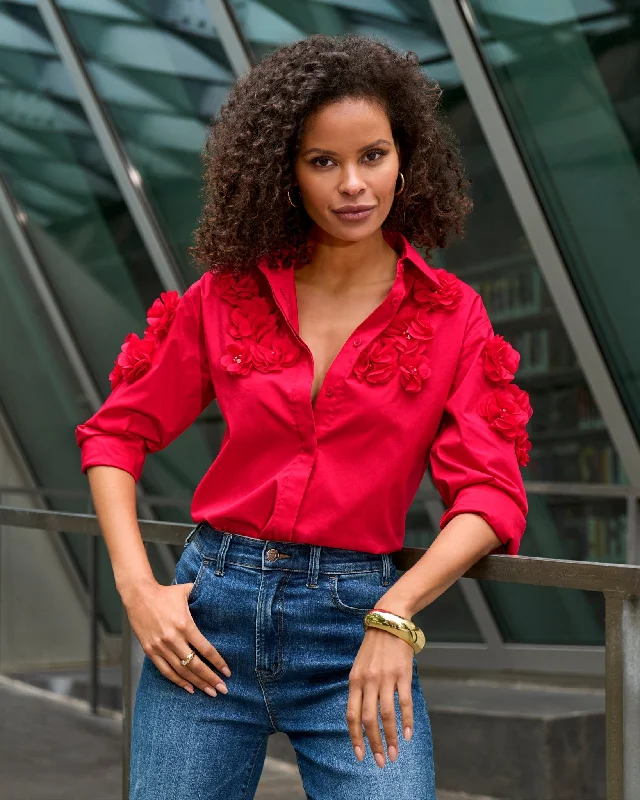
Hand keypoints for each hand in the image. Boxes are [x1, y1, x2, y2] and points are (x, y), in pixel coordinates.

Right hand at [122, 578, 231, 695]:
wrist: (138, 595)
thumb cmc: (165, 593)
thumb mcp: (186, 591)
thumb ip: (202, 595)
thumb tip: (217, 593)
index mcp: (184, 625)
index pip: (205, 649)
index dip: (217, 662)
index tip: (227, 672)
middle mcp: (173, 639)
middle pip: (195, 665)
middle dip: (210, 678)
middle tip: (223, 689)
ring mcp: (160, 647)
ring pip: (182, 671)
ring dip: (197, 683)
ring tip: (210, 692)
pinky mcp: (150, 651)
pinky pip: (166, 671)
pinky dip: (178, 681)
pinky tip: (189, 688)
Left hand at [346, 625, 413, 766]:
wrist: (389, 621)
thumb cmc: (374, 647)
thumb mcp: (359, 666)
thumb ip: (358, 689)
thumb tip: (359, 716)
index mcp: (354, 680)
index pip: (351, 715)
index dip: (355, 737)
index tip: (360, 755)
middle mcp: (368, 681)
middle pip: (368, 719)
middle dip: (374, 744)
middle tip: (381, 761)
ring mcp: (385, 678)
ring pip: (386, 715)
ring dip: (390, 737)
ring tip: (395, 753)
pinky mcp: (402, 674)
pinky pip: (404, 703)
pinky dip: (406, 721)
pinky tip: (408, 734)